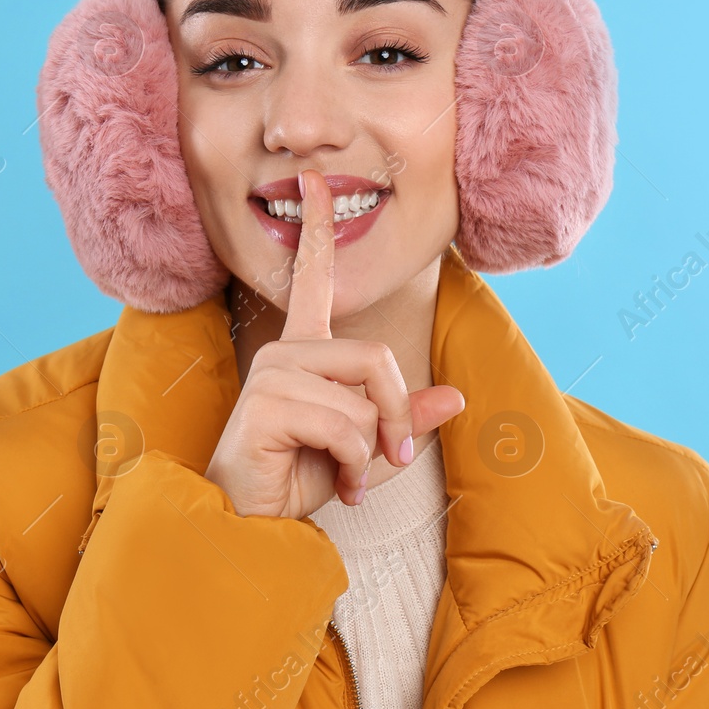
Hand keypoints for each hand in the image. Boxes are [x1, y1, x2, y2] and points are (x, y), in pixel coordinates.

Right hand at [203, 169, 465, 518]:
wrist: (251, 527)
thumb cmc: (296, 483)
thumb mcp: (365, 450)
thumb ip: (403, 419)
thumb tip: (457, 398)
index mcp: (303, 353)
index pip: (313, 280)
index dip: (318, 230)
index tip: (313, 181)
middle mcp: (284, 353)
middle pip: (376, 357)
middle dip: (394, 416)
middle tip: (385, 460)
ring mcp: (271, 374)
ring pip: (363, 398)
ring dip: (369, 450)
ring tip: (346, 475)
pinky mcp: (265, 403)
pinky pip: (346, 424)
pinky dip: (355, 465)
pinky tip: (332, 483)